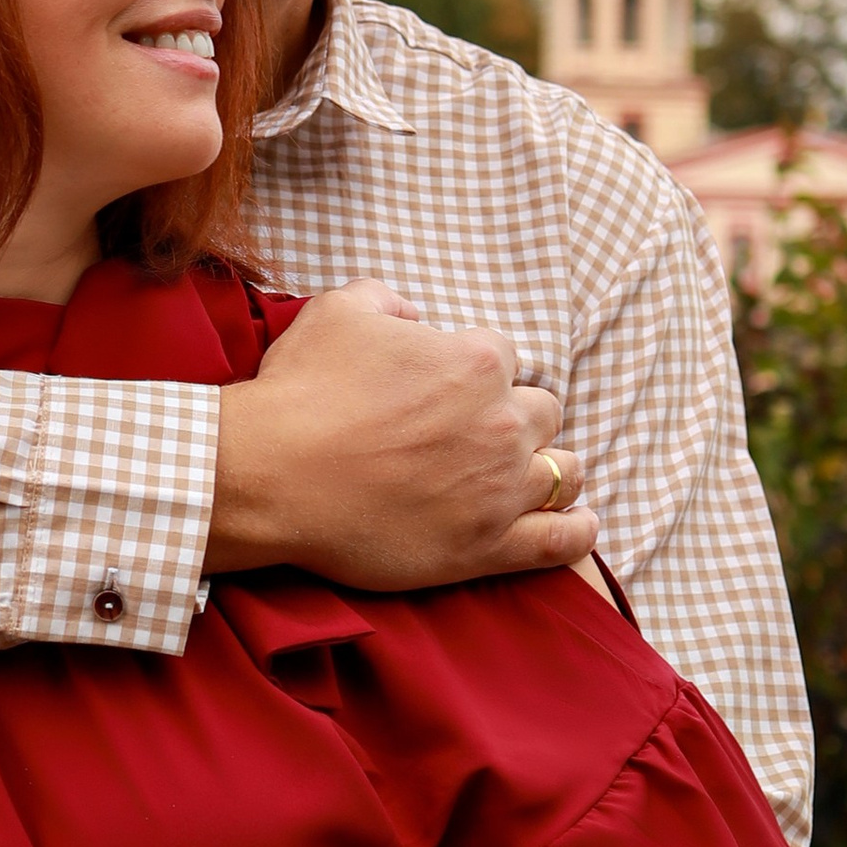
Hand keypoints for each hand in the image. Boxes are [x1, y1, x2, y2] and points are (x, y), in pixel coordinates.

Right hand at [206, 282, 594, 587]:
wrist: (269, 476)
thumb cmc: (300, 393)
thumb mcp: (339, 312)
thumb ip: (388, 299)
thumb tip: (412, 314)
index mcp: (476, 362)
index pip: (506, 357)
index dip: (477, 372)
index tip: (450, 392)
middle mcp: (502, 422)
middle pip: (544, 412)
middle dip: (516, 418)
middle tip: (477, 436)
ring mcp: (501, 488)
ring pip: (565, 472)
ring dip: (551, 468)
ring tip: (528, 476)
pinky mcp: (488, 547)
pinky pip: (562, 541)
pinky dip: (577, 531)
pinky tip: (576, 524)